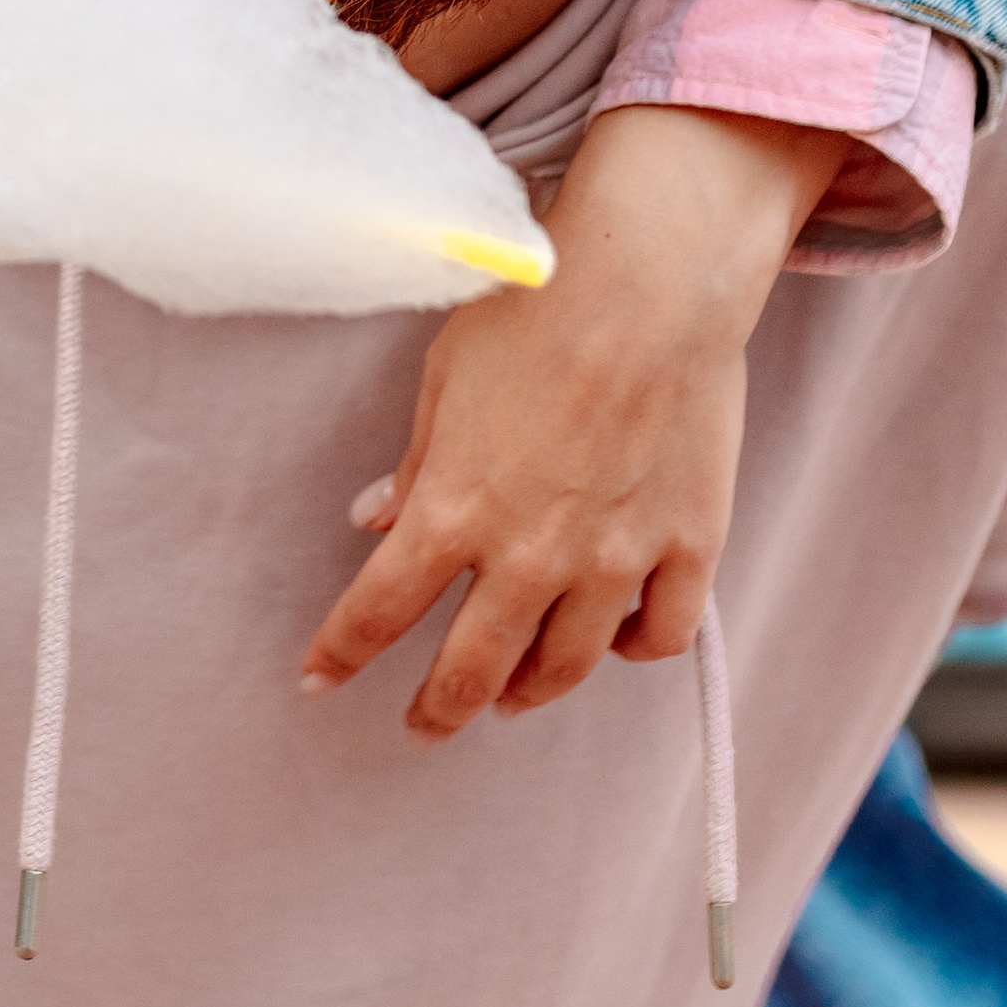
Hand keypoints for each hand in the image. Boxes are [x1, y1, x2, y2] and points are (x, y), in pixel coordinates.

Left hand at [298, 105, 844, 738]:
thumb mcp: (446, 377)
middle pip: (471, 669)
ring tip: (511, 697)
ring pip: (564, 668)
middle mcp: (529, 554)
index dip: (340, 654)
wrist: (653, 282)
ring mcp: (613, 559)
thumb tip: (380, 521)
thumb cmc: (537, 310)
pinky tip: (614, 640)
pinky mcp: (687, 546)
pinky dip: (630, 649)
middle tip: (422, 724)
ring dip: (528, 691)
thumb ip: (418, 462)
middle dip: (438, 708)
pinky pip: (658, 635)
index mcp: (453, 509)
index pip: (376, 610)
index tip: (318, 680)